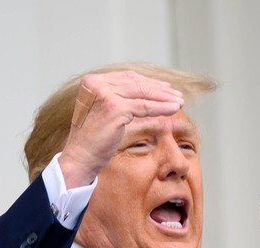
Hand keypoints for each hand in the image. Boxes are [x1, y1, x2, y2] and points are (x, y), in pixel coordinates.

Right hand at [58, 71, 183, 188]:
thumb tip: (144, 91)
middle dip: (159, 90)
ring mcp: (105, 94)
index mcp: (92, 82)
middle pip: (136, 83)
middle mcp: (97, 84)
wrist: (80, 159)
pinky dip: (161, 107)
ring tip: (179, 102)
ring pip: (143, 93)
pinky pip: (144, 106)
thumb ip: (117, 98)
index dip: (148, 82)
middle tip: (177, 95)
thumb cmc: (92, 141)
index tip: (165, 88)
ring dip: (164, 98)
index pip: (127, 77)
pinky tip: (174, 109)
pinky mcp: (115, 108)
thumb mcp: (103, 112)